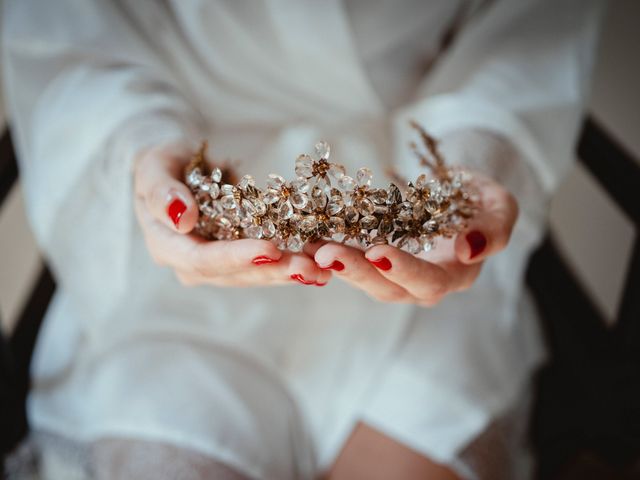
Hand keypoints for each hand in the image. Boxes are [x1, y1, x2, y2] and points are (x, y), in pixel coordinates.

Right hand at [133, 143, 331, 286]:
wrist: (175, 170)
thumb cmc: (162, 164)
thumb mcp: (154, 168)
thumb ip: (161, 192)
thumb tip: (181, 218)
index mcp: (167, 246)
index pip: (202, 260)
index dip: (236, 257)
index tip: (271, 250)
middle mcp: (192, 264)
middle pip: (235, 274)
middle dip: (274, 271)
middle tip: (311, 268)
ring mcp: (217, 265)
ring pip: (254, 275)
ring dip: (289, 274)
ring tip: (322, 270)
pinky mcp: (238, 259)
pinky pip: (265, 265)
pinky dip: (291, 265)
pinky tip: (319, 267)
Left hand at [313, 171, 517, 305]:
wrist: (457, 194)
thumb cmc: (481, 201)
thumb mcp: (500, 208)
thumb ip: (494, 231)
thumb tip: (471, 250)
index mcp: (454, 275)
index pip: (429, 282)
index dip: (404, 270)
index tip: (379, 253)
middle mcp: (420, 283)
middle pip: (387, 288)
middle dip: (356, 271)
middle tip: (325, 252)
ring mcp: (394, 274)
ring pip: (363, 278)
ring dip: (335, 264)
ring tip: (307, 248)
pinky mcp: (373, 260)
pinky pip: (350, 260)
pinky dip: (327, 252)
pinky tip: (304, 239)